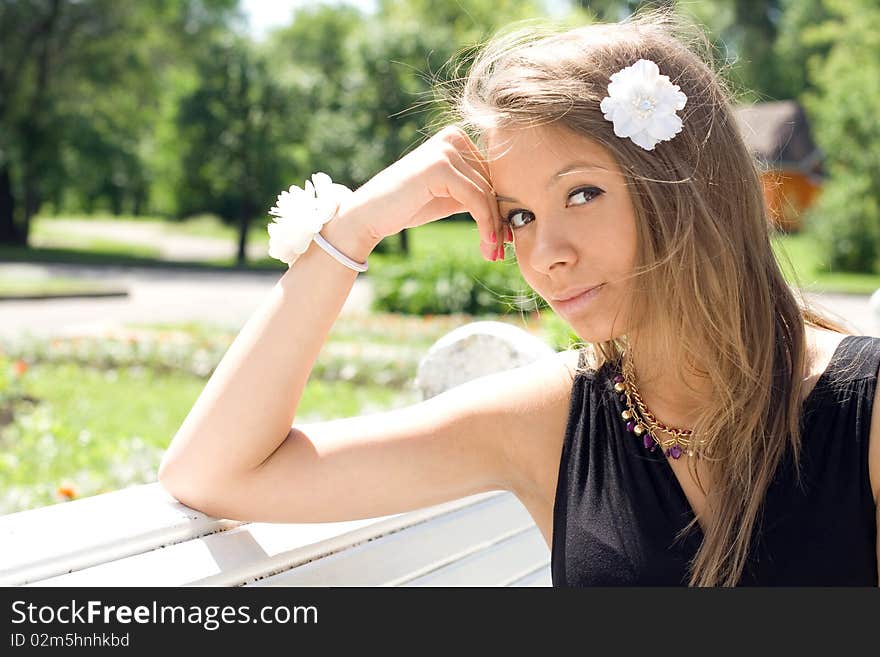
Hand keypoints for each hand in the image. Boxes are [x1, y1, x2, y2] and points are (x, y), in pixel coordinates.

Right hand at [337, 125, 506, 261]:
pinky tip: (486, 243)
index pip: (492, 175)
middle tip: (500, 252)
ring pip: (486, 194)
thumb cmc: (408, 207)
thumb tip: (513, 208)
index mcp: (457, 139)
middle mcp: (453, 137)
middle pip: (492, 184)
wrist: (369, 215)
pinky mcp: (439, 166)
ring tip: (493, 253)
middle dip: (499, 221)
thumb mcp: (450, 197)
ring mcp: (445, 148)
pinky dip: (484, 224)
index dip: (501, 208)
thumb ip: (476, 193)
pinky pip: (475, 199)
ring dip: (493, 228)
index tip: (506, 239)